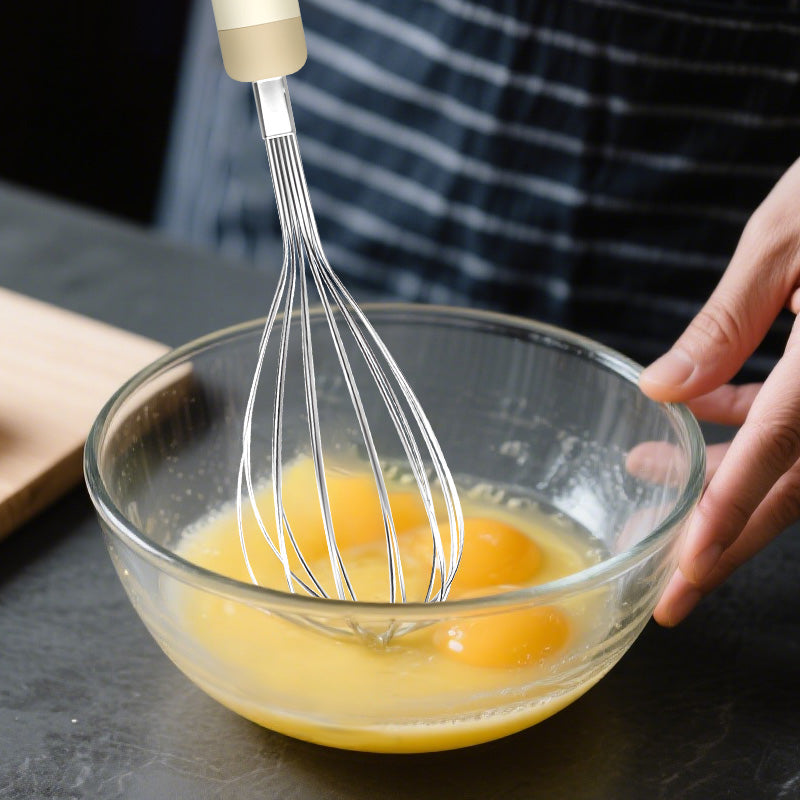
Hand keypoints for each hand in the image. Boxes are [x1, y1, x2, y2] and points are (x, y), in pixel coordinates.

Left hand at [638, 156, 799, 626]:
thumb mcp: (788, 235)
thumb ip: (724, 322)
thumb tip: (661, 389)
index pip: (775, 455)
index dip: (727, 521)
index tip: (685, 575)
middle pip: (794, 484)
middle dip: (727, 538)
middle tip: (669, 586)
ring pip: (799, 457)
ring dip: (728, 474)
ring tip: (652, 466)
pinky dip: (754, 422)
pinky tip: (701, 407)